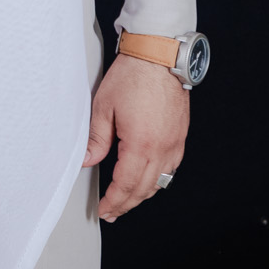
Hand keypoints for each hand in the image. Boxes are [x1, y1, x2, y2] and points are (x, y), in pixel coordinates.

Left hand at [82, 52, 188, 221]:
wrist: (158, 56)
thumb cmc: (132, 76)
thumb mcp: (103, 106)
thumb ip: (97, 138)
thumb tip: (87, 161)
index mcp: (141, 144)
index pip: (126, 185)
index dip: (113, 201)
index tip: (104, 209)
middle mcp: (162, 148)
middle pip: (144, 189)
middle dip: (126, 204)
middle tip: (112, 212)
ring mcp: (175, 144)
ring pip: (160, 182)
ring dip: (142, 195)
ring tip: (126, 201)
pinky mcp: (180, 137)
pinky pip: (171, 168)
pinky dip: (158, 180)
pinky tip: (147, 180)